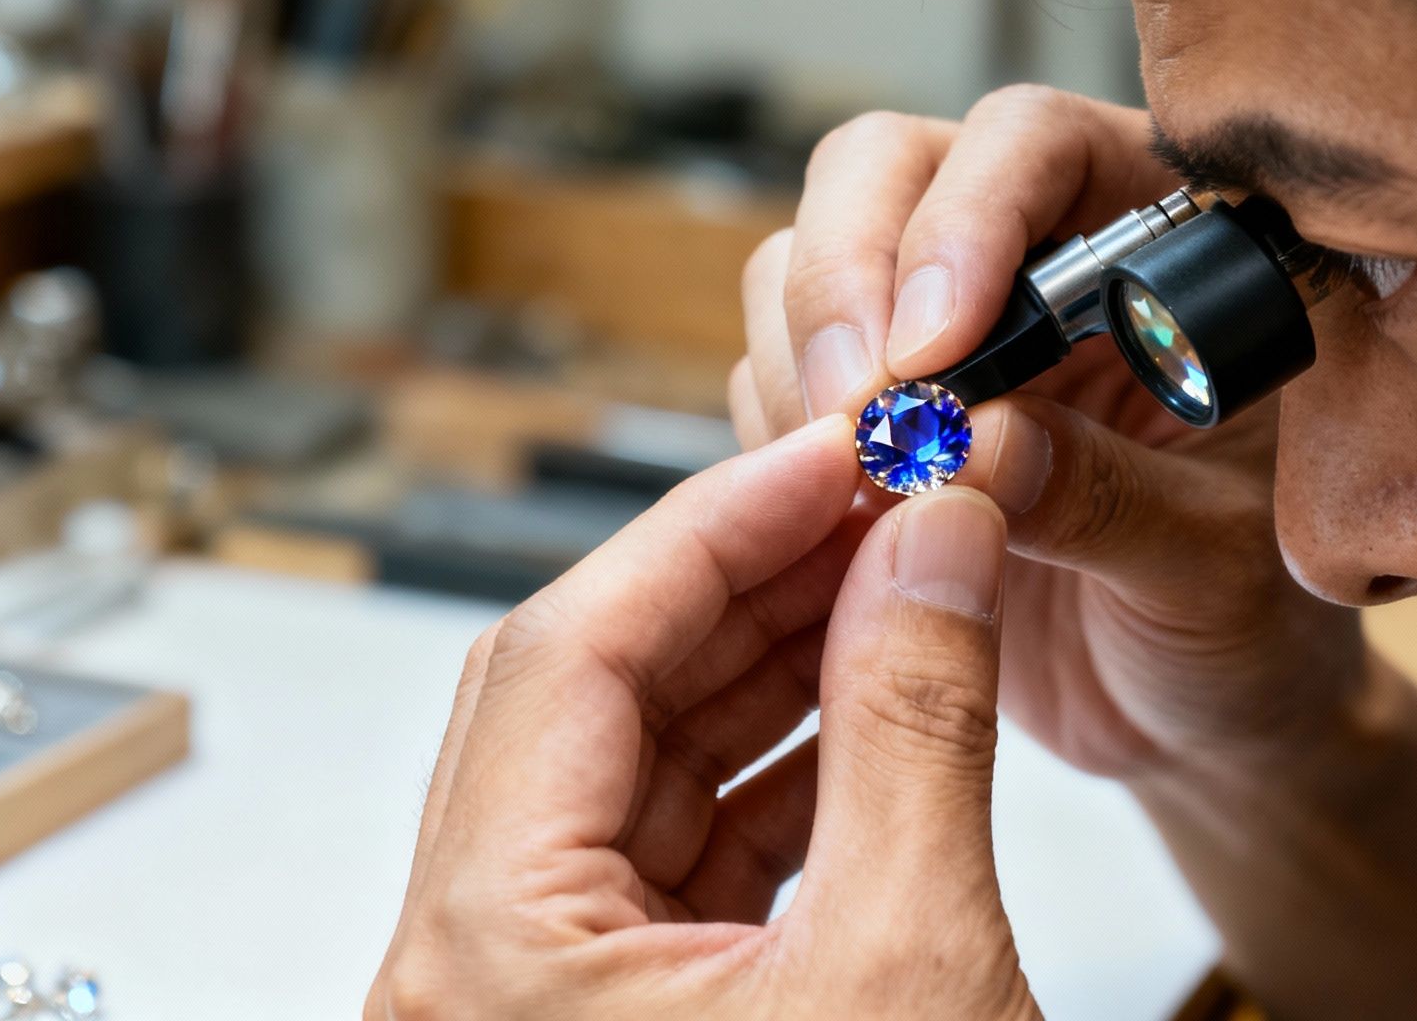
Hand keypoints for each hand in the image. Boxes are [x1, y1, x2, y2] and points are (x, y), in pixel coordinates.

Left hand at [366, 418, 1038, 1020]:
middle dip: (751, 579)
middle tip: (875, 497)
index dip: (713, 527)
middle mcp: (482, 969)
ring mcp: (545, 990)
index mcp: (489, 958)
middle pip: (592, 692)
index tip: (827, 452)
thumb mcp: (912, 961)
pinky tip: (876, 696)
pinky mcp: (625, 1012)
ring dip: (776, 661)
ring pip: (642, 759)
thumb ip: (916, 731)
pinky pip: (682, 839)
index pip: (566, 656)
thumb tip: (935, 545)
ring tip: (895, 576)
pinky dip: (784, 763)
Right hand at [732, 86, 1364, 779]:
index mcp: (1156, 235)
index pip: (1033, 143)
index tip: (930, 353)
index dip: (965, 221)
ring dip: (801, 369)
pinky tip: (836, 524)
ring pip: (805, 266)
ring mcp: (940, 329)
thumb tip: (975, 445)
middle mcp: (1035, 249)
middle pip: (883, 171)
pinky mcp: (872, 415)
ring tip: (855, 488)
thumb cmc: (1250, 622)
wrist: (1199, 721)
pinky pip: (776, 383)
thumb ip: (1108, 498)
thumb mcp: (1211, 566)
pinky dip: (777, 446)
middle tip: (849, 416)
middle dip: (845, 283)